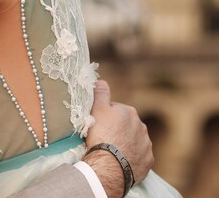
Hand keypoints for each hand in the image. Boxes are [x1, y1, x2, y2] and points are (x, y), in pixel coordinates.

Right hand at [83, 80, 152, 197]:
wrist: (109, 164)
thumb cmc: (101, 134)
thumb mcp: (96, 110)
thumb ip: (100, 94)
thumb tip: (102, 81)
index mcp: (129, 112)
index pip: (116, 110)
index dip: (105, 117)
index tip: (98, 125)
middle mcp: (141, 126)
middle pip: (126, 126)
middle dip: (118, 130)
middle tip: (104, 138)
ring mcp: (146, 144)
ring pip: (134, 141)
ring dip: (125, 143)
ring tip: (112, 151)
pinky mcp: (148, 160)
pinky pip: (139, 156)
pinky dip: (131, 157)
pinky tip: (121, 160)